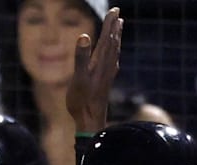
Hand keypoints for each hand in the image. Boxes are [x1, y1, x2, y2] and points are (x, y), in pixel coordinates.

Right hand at [65, 7, 123, 132]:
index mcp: (99, 63)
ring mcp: (107, 75)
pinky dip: (114, 53)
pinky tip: (114, 56)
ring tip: (118, 28)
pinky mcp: (105, 82)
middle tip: (118, 13)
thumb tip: (84, 36)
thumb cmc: (82, 101)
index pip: (106, 38)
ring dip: (116, 38)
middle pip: (112, 42)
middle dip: (114, 27)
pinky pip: (112, 62)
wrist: (91, 122)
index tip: (114, 10)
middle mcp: (106, 67)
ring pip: (114, 52)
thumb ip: (80, 57)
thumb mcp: (78, 78)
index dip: (110, 24)